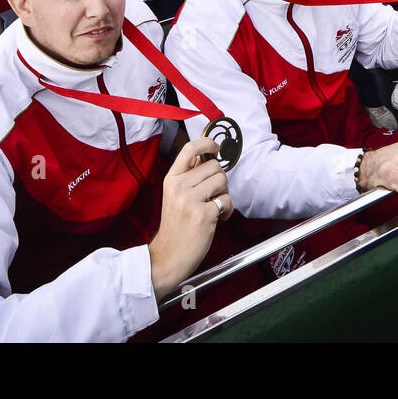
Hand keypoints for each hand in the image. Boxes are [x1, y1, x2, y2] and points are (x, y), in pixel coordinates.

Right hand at [147, 137, 228, 298]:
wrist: (169, 256)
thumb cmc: (176, 225)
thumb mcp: (174, 195)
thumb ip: (189, 176)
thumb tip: (209, 156)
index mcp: (171, 179)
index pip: (189, 149)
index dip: (207, 142)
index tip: (216, 147)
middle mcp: (179, 187)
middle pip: (214, 166)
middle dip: (220, 180)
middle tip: (213, 195)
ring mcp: (190, 200)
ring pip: (222, 181)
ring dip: (224, 195)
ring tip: (214, 207)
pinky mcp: (204, 214)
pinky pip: (227, 201)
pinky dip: (228, 210)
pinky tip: (218, 219)